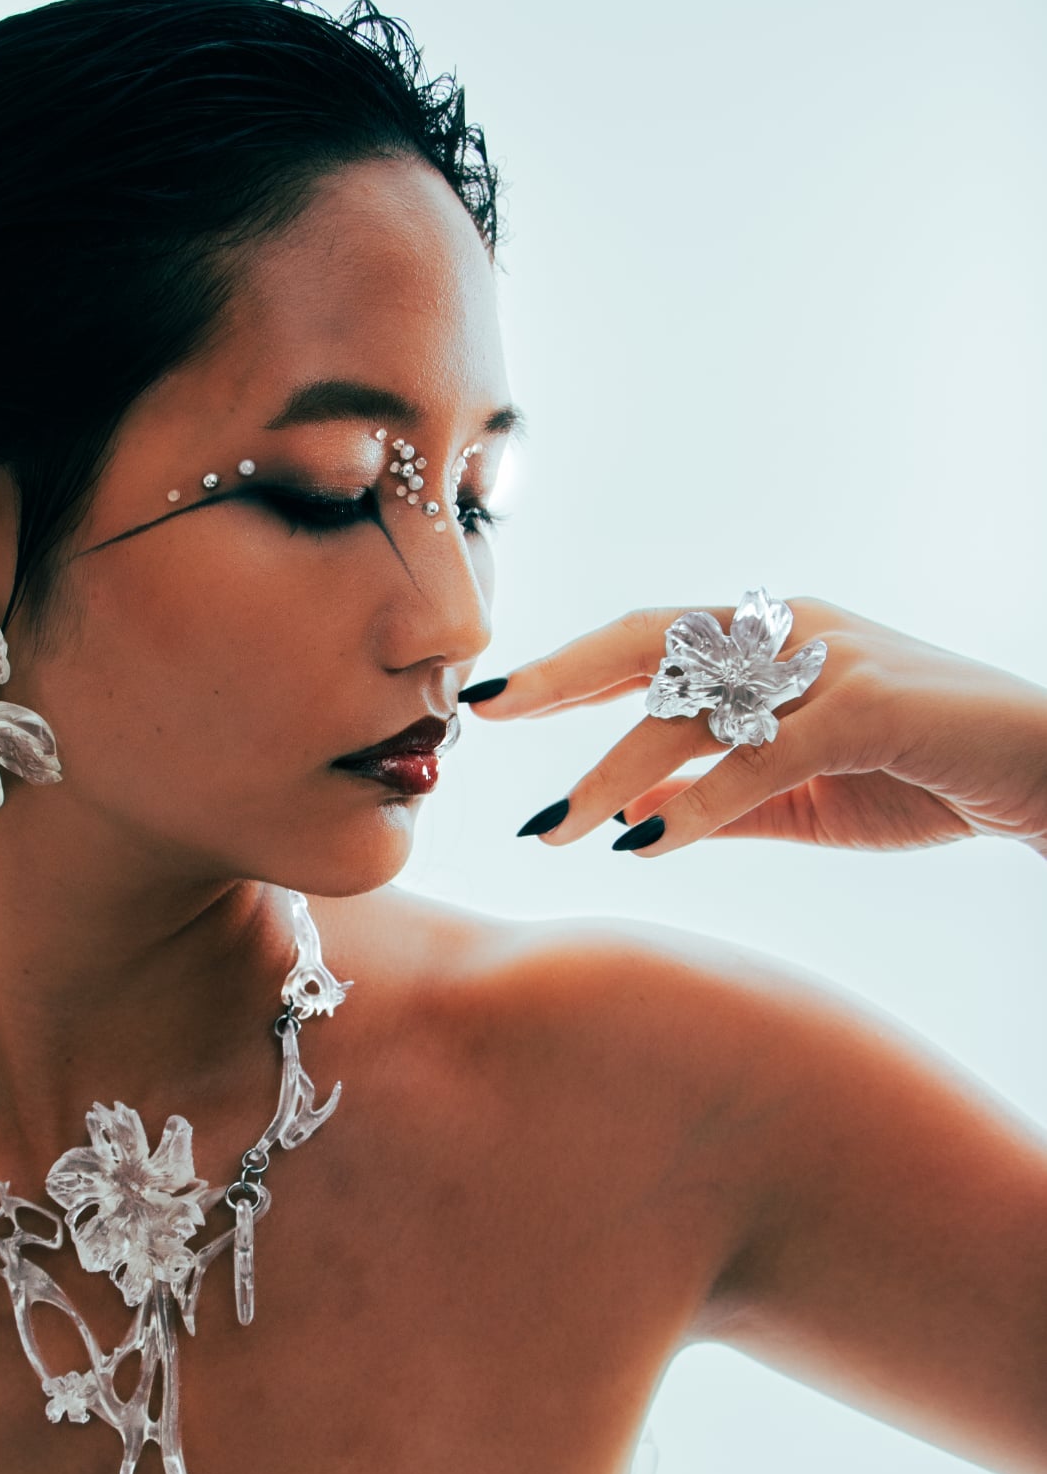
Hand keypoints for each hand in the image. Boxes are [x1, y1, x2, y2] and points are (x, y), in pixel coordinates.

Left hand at [461, 598, 1046, 858]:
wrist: (1045, 772)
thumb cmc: (925, 773)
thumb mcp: (804, 794)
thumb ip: (722, 801)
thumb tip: (636, 825)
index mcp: (770, 636)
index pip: (647, 638)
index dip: (568, 666)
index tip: (494, 698)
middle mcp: (789, 629)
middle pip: (650, 639)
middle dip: (562, 675)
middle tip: (482, 710)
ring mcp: (828, 661)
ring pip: (694, 707)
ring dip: (615, 772)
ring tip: (555, 828)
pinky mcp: (869, 706)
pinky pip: (761, 758)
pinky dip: (699, 803)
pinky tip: (642, 844)